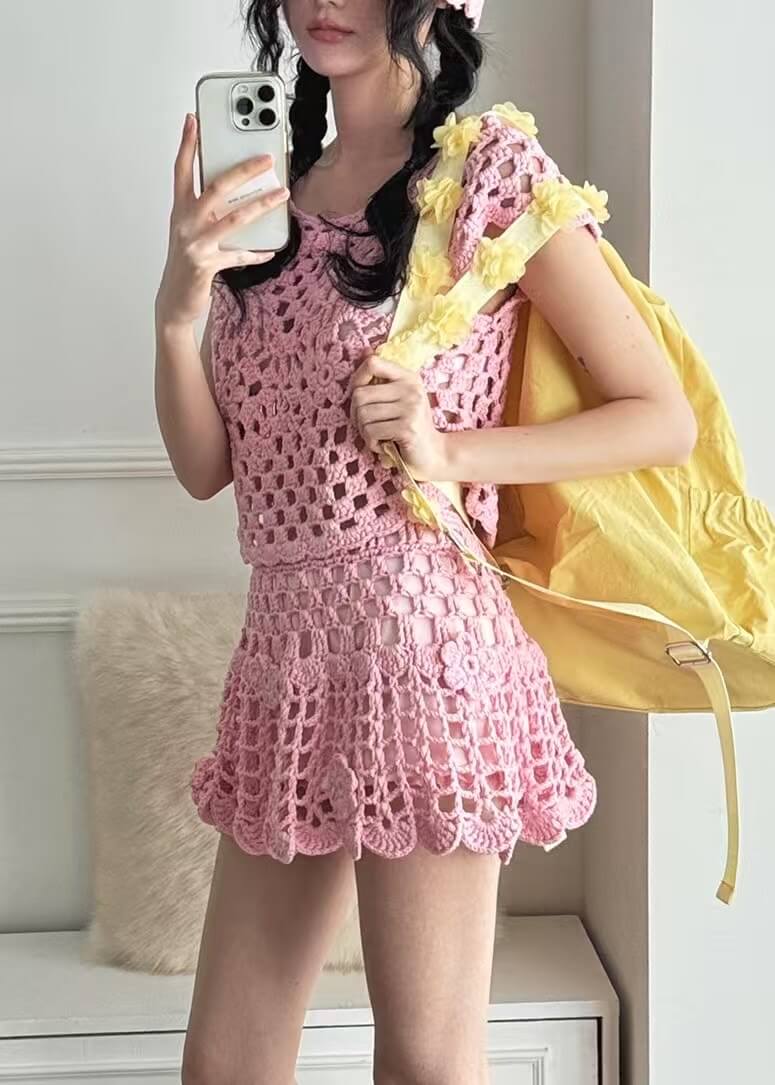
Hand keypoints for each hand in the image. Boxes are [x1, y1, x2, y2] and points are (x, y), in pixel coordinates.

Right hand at [154, 112, 289, 328]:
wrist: (174, 300)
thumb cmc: (187, 262)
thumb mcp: (194, 232)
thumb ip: (210, 214)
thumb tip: (241, 198)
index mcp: (180, 210)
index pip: (182, 169)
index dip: (188, 144)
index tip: (194, 119)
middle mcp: (185, 222)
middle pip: (216, 186)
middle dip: (243, 169)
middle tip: (266, 158)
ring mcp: (195, 243)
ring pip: (235, 218)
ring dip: (262, 204)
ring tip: (282, 194)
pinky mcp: (206, 264)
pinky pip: (239, 254)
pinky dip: (257, 252)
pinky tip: (271, 249)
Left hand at [349, 353, 448, 481]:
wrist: (433, 455)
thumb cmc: (410, 427)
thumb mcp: (399, 398)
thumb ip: (382, 377)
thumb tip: (365, 350)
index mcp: (408, 377)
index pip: (372, 363)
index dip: (357, 379)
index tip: (360, 398)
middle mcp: (411, 389)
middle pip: (360, 394)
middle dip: (356, 415)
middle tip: (367, 426)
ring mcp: (411, 408)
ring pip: (363, 415)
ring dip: (364, 432)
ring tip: (377, 437)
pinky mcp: (407, 428)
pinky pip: (371, 432)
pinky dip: (371, 443)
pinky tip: (383, 446)